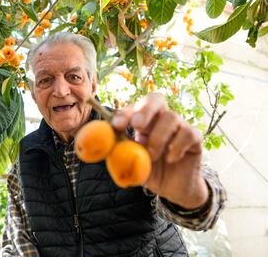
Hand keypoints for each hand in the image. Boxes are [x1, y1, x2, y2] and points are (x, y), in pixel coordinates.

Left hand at [112, 93, 208, 208]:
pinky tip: (170, 159)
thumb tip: (93, 145)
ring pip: (171, 117)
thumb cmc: (148, 172)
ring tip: (152, 156)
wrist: (172, 189)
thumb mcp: (128, 163)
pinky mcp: (195, 137)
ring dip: (158, 137)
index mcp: (143, 121)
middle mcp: (161, 118)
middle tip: (137, 125)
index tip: (116, 126)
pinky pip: (188, 133)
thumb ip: (114, 152)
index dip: (125, 113)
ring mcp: (179, 125)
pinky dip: (177, 146)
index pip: (134, 108)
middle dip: (145, 109)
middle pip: (156, 99)